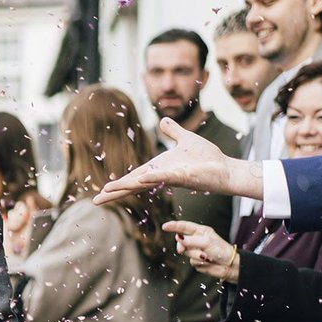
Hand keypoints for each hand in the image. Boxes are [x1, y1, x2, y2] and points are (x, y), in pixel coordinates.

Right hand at [96, 118, 261, 205]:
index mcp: (158, 168)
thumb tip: (163, 120)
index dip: (118, 184)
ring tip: (107, 192)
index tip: (102, 191)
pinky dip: (152, 177)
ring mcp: (170, 177)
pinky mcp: (183, 176)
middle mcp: (161, 175)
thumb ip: (173, 131)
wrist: (226, 168)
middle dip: (114, 192)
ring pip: (143, 183)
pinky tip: (140, 179)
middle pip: (133, 185)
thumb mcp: (186, 139)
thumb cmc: (207, 158)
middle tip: (95, 201)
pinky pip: (165, 176)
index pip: (134, 178)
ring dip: (126, 187)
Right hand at [164, 220, 240, 282]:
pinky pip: (191, 261)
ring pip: (186, 252)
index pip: (184, 227)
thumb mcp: (207, 242)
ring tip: (206, 256)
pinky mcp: (195, 261)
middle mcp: (196, 240)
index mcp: (200, 232)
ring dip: (195, 255)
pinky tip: (207, 261)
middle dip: (182, 246)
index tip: (165, 227)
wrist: (228, 265)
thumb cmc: (221, 250)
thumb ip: (192, 241)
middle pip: (181, 241)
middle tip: (182, 249)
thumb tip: (179, 240)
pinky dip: (198, 262)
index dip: (174, 226)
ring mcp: (195, 250)